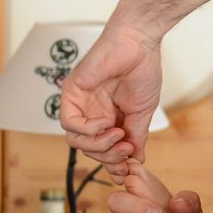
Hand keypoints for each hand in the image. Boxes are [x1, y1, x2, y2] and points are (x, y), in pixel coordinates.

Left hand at [61, 22, 162, 178]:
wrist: (139, 45)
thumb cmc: (142, 71)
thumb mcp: (142, 113)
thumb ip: (137, 137)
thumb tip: (136, 161)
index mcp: (108, 118)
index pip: (102, 150)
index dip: (113, 163)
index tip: (128, 167)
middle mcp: (91, 113)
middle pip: (88, 149)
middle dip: (108, 156)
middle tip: (126, 149)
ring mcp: (80, 104)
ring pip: (75, 141)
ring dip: (99, 145)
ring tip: (119, 135)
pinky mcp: (70, 93)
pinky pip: (70, 123)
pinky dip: (89, 130)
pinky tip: (107, 123)